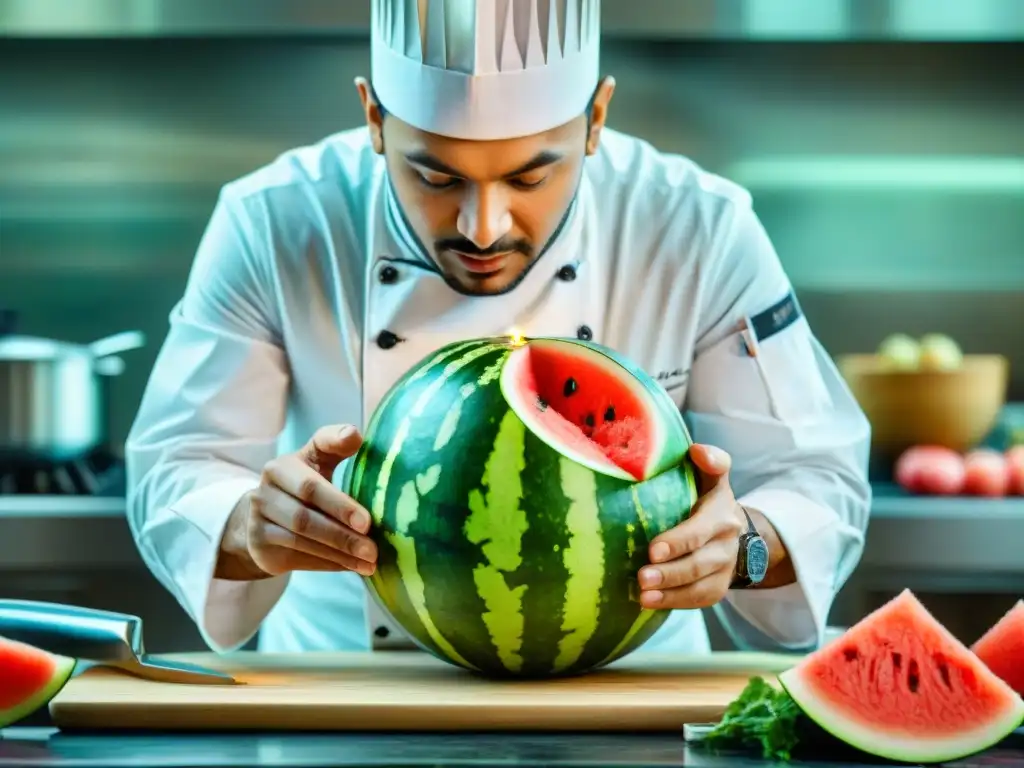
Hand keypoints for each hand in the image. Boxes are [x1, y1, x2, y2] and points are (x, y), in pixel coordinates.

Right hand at [215, 425, 377, 579]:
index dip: (339, 504)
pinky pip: (298, 557)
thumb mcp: (317, 459)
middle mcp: (264, 493)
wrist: (265, 516)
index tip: (367, 522)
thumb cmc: (304, 482)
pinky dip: (329, 564)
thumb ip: (334, 443)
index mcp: (281, 468)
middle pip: (306, 517)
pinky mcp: (260, 546)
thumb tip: (355, 434)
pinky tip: (352, 567)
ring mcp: (258, 521)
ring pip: (302, 541)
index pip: (310, 486)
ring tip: (369, 560)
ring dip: (339, 553)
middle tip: (373, 548)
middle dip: (343, 535)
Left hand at [636, 444, 744, 609]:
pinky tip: (649, 603)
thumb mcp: (712, 476)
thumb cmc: (707, 497)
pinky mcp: (717, 587)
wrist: (733, 528)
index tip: (653, 550)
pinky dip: (675, 603)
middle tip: (642, 576)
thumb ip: (710, 461)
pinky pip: (699, 600)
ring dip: (671, 593)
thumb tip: (697, 450)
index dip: (679, 541)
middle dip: (672, 571)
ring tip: (643, 596)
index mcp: (721, 513)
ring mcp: (724, 568)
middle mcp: (727, 543)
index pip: (701, 529)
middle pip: (700, 562)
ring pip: (701, 586)